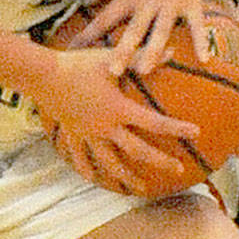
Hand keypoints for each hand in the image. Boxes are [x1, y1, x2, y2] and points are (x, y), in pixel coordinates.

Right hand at [34, 46, 198, 196]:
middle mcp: (105, 127)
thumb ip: (141, 57)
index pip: (154, 122)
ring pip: (110, 163)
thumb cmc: (79, 64)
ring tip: (140, 188)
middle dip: (160, 162)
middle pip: (138, 150)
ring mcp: (88, 134)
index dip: (176, 128)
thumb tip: (171, 50)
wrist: (44, 75)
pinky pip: (80, 157)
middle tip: (179, 170)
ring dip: (127, 177)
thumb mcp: (111, 60)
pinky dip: (87, 170)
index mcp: (119, 109)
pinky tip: (94, 180)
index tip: (195, 133)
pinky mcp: (72, 134)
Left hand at [74, 0, 212, 74]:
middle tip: (111, 72)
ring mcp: (172, 2)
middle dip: (121, 52)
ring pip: (161, 32)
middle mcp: (150, 0)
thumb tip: (87, 1)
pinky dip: (202, 41)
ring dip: (153, 52)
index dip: (87, 34)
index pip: (104, 17)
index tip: (73, 50)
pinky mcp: (192, 0)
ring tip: (145, 69)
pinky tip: (204, 60)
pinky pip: (198, 24)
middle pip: (133, 31)